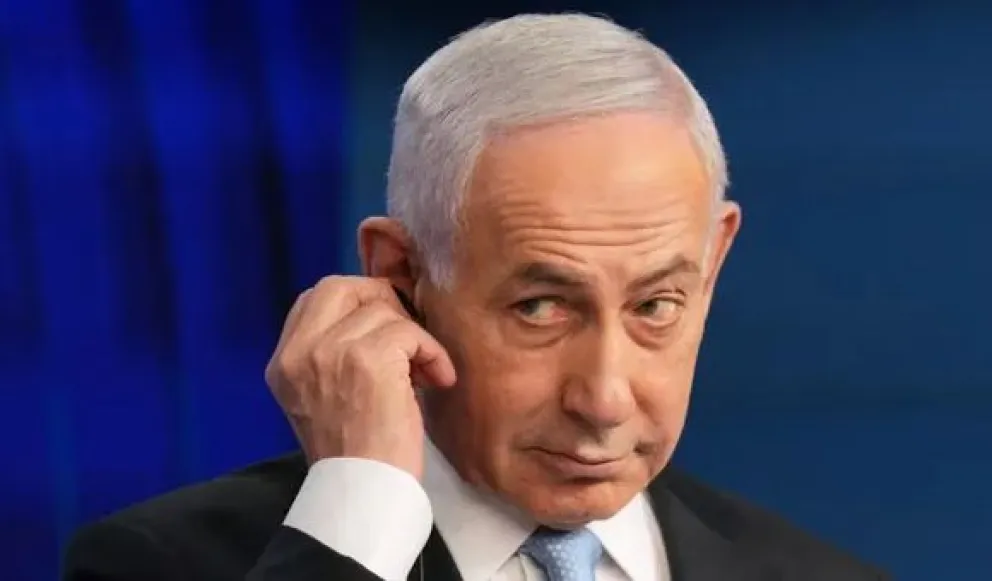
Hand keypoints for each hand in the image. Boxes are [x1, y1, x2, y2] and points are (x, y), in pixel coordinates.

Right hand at [265, 276, 456, 479]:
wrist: (363, 492)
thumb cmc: (354, 453)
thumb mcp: (322, 397)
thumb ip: (331, 355)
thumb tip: (378, 314)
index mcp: (283, 362)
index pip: (312, 299)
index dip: (354, 303)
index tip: (382, 326)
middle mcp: (299, 352)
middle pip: (341, 286)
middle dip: (382, 301)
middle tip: (406, 335)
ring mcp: (331, 352)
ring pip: (384, 310)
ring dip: (414, 337)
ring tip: (422, 373)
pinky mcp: (367, 359)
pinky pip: (410, 332)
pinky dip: (432, 352)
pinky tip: (438, 379)